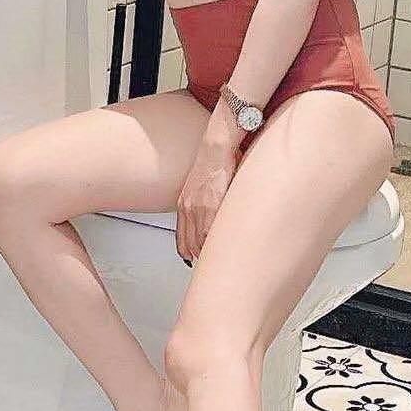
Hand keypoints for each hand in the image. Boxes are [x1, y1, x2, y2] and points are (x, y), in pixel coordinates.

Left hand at [175, 137, 238, 264]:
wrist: (218, 144)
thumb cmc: (214, 162)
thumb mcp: (200, 187)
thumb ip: (202, 205)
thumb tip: (212, 218)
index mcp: (185, 204)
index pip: (183, 239)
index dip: (190, 253)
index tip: (196, 261)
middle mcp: (188, 207)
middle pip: (192, 244)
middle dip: (201, 257)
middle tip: (212, 265)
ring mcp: (200, 207)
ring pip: (202, 241)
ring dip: (210, 253)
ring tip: (223, 259)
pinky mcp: (213, 203)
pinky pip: (213, 231)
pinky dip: (220, 242)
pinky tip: (228, 246)